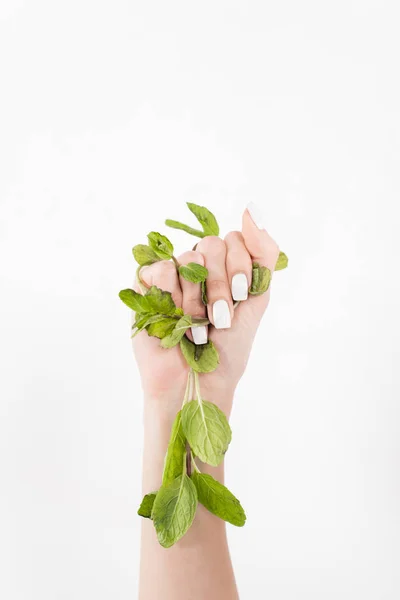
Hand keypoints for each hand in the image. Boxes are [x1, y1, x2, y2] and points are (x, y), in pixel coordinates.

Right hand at [132, 203, 279, 417]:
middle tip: (220, 317)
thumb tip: (252, 205)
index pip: (236, 239)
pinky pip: (161, 268)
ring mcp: (171, 275)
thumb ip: (263, 252)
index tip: (242, 298)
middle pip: (211, 244)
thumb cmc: (229, 347)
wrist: (198, 383)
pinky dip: (173, 295)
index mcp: (224, 268)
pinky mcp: (146, 287)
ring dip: (198, 299)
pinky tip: (174, 318)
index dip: (240, 268)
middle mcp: (197, 267)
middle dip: (221, 285)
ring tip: (196, 326)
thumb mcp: (258, 297)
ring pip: (189, 257)